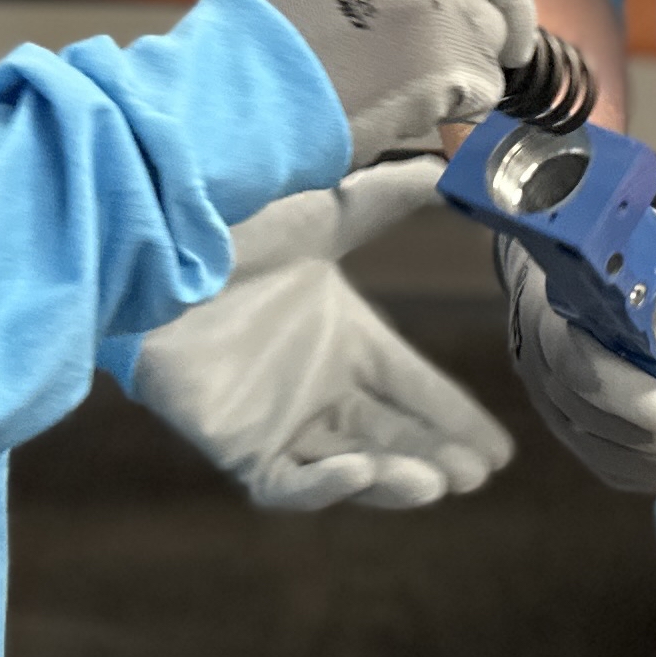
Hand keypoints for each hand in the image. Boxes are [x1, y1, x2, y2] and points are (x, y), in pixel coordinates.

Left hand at [128, 160, 514, 508]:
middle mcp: (318, 387)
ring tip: (433, 481)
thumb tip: (447, 169)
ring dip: (392, 481)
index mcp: (346, 341)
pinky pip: (286, 484)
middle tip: (475, 473)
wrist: (156, 246)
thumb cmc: (232, 227)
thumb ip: (389, 197)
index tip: (499, 448)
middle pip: (392, 437)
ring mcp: (277, 421)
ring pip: (349, 469)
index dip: (455, 420)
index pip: (414, 390)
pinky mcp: (236, 444)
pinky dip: (325, 487)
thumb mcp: (326, 213)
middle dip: (435, 458)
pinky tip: (363, 472)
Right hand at [231, 0, 539, 162]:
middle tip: (512, 46)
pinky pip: (484, 85)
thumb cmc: (255, 45)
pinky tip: (409, 113)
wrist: (237, 93)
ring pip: (491, 32)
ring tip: (408, 90)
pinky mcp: (453, 54)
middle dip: (511, 9)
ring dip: (467, 64)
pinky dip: (460, 106)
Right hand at [499, 223, 655, 494]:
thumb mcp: (648, 249)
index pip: (572, 362)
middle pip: (596, 423)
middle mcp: (546, 376)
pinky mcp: (580, 439)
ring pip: (609, 455)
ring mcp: (559, 414)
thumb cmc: (612, 268)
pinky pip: (617, 469)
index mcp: (552, 320)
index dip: (616, 390)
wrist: (561, 284)